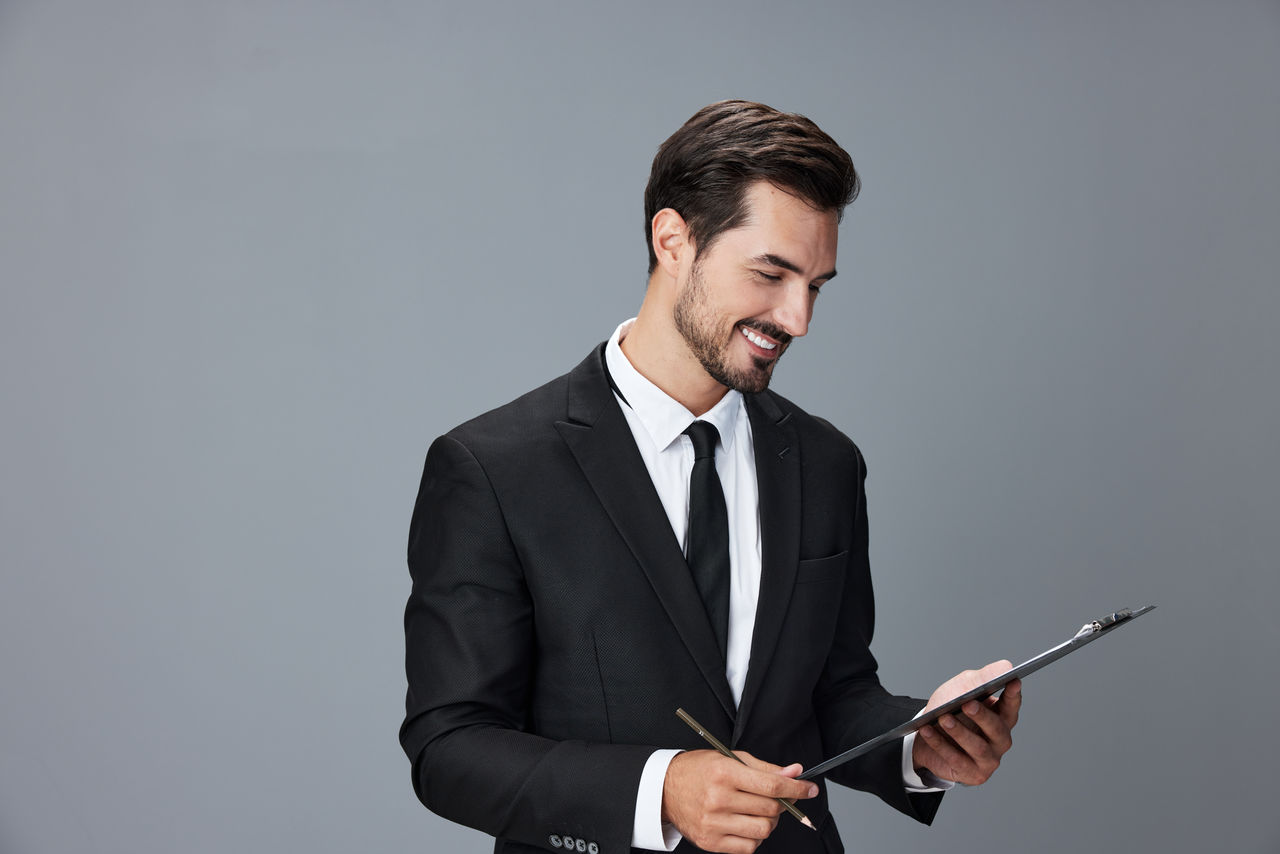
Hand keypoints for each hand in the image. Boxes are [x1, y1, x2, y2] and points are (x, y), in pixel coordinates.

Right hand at [661, 749, 817, 853]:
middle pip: (771, 809)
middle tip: (774, 797)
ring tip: (756, 811)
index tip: (810, 789)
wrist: (665, 790)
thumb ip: (765, 768)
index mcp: (724, 772)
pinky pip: (749, 847)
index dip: (797, 788)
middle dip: (781, 803)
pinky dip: (754, 837)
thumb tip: (795, 772)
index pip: (772, 785)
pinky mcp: (711, 842)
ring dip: (768, 822)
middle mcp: (718, 798)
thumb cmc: (699, 771)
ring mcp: (714, 823)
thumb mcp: (730, 759)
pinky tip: (745, 824)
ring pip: (764, 830)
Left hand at [911, 660, 1021, 785]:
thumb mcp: (962, 687)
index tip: (1012, 681)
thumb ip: (983, 677)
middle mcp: (1000, 739)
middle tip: (967, 704)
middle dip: (982, 716)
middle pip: (997, 729)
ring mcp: (988, 759)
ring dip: (959, 732)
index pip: (1012, 705)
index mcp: (1002, 716)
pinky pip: (956, 759)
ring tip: (943, 718)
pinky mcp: (972, 774)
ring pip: (977, 747)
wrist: (926, 734)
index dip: (1013, 695)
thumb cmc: (949, 708)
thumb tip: (1006, 666)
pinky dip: (940, 744)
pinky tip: (928, 731)